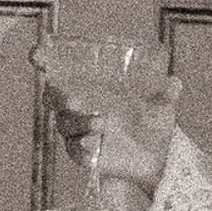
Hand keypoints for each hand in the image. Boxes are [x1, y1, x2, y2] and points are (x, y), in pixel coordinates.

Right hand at [36, 37, 177, 210]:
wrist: (158, 156)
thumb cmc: (151, 120)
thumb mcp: (161, 104)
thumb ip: (165, 94)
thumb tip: (174, 82)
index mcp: (89, 86)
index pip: (57, 69)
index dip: (43, 60)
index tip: (37, 53)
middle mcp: (77, 107)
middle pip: (53, 98)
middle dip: (60, 96)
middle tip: (77, 99)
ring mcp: (77, 131)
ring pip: (65, 125)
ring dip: (80, 122)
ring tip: (102, 122)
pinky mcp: (83, 154)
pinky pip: (76, 151)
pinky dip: (82, 148)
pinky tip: (93, 144)